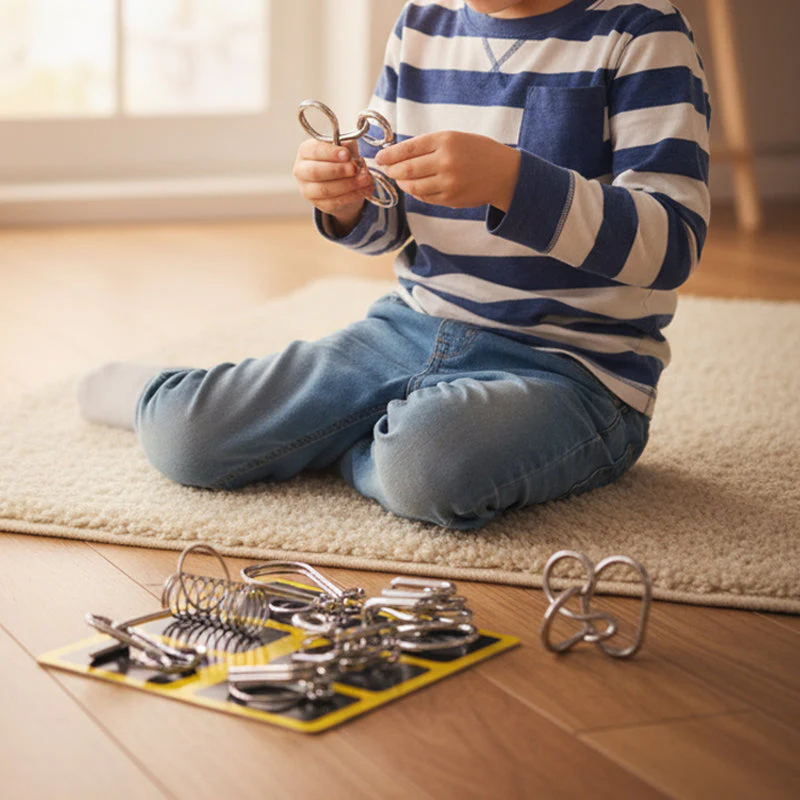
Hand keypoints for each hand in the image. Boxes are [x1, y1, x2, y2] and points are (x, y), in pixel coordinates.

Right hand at [293, 139, 374, 234]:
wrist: (342, 182)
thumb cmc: (341, 160)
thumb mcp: (344, 147)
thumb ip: (347, 147)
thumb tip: (350, 153)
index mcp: (305, 151)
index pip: (313, 151)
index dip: (330, 153)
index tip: (347, 154)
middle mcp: (301, 171)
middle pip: (315, 172)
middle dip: (338, 170)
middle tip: (355, 169)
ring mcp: (308, 190)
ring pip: (325, 190)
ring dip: (348, 185)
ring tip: (366, 179)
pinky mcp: (319, 204)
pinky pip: (335, 202)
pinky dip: (352, 196)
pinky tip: (365, 190)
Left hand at [375, 131, 519, 210]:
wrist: (504, 174)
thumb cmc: (478, 152)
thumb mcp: (456, 138)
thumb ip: (430, 145)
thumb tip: (399, 153)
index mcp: (446, 141)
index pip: (409, 148)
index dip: (390, 154)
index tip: (379, 157)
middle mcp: (446, 162)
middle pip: (407, 169)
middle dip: (392, 170)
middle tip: (386, 169)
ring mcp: (448, 183)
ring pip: (413, 186)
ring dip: (402, 183)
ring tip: (399, 179)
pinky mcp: (450, 199)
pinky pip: (424, 197)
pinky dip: (416, 193)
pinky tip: (414, 187)